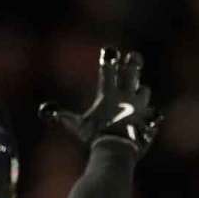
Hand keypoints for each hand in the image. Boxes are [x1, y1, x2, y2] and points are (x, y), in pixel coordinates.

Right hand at [39, 47, 160, 157]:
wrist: (117, 148)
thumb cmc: (95, 135)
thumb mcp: (77, 125)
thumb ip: (63, 116)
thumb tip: (46, 110)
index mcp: (109, 94)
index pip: (108, 71)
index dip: (108, 59)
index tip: (109, 50)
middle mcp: (127, 96)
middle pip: (132, 73)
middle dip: (132, 63)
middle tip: (132, 55)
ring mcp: (140, 107)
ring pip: (144, 91)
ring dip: (140, 89)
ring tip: (139, 88)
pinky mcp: (149, 119)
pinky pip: (152, 113)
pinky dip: (149, 114)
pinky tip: (149, 116)